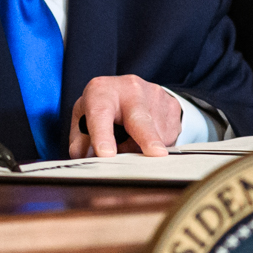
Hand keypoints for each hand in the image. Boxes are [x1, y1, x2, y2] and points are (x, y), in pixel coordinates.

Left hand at [69, 75, 183, 157]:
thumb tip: (86, 164)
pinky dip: (158, 144)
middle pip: (139, 118)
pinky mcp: (171, 105)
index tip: (106, 154)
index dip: (102, 135)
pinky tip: (147, 135)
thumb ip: (81, 143)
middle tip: (155, 153)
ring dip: (143, 150)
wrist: (130, 90)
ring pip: (155, 135)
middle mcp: (130, 89)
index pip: (100, 115)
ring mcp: (154, 96)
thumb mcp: (84, 119)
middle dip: (147, 137)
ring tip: (131, 141)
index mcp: (101, 92)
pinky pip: (169, 136)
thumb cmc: (103, 107)